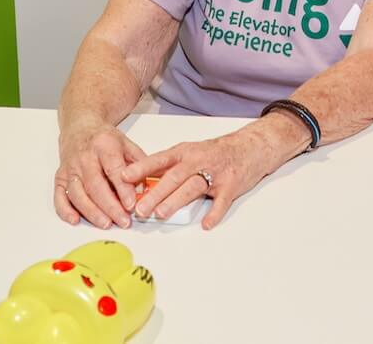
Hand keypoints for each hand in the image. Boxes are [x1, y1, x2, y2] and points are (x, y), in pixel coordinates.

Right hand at [54, 120, 147, 228]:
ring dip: (91, 212)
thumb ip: (139, 164)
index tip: (131, 205)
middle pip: (95, 185)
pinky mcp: (60, 177)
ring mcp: (70, 168)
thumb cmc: (105, 139)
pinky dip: (65, 210)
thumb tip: (145, 188)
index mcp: (104, 145)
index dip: (123, 189)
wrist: (80, 127)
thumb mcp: (127, 144)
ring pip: (77, 193)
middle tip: (123, 220)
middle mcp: (84, 157)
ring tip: (106, 224)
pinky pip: (59, 196)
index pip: (114, 169)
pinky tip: (75, 220)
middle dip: (110, 206)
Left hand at [123, 120, 291, 230]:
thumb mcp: (190, 153)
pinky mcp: (231, 185)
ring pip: (193, 187)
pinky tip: (206, 224)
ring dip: (175, 201)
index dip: (141, 168)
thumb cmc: (214, 153)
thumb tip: (140, 184)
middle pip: (174, 176)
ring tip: (161, 213)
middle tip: (139, 208)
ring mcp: (215, 173)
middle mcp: (198, 160)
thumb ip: (168, 168)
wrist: (249, 147)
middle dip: (155, 192)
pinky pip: (222, 201)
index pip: (159, 159)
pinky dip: (214, 213)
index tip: (122, 177)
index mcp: (185, 152)